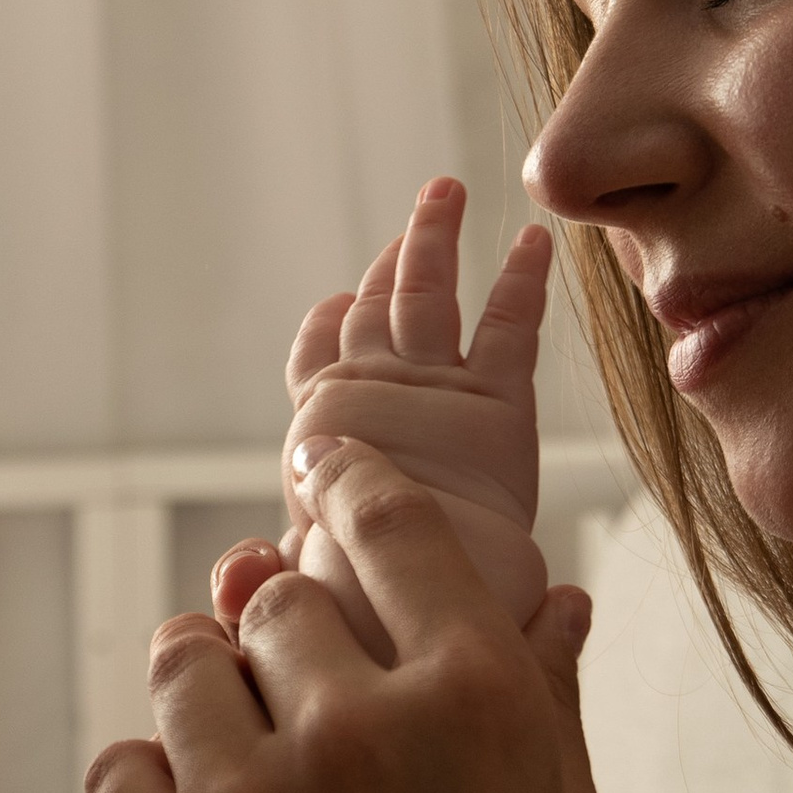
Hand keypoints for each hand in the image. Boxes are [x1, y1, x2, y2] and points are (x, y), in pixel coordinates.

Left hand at [90, 442, 658, 792]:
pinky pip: (123, 770)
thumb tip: (548, 591)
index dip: (342, 489)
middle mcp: (369, 729)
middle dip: (283, 638)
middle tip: (297, 703)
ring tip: (242, 771)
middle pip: (277, 600)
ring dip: (206, 700)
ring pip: (184, 668)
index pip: (383, 523)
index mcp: (486, 694)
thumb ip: (537, 696)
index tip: (315, 477)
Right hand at [274, 177, 551, 651]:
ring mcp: (428, 387)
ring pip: (429, 293)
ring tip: (445, 188)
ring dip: (433, 235)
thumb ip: (286, 548)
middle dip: (392, 258)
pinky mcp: (493, 398)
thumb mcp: (300, 567)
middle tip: (412, 216)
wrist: (402, 601)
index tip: (339, 299)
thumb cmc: (346, 604)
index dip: (330, 325)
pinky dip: (523, 278)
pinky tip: (536, 241)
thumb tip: (255, 565)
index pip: (318, 360)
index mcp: (318, 430)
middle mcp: (366, 393)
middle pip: (375, 309)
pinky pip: (510, 324)